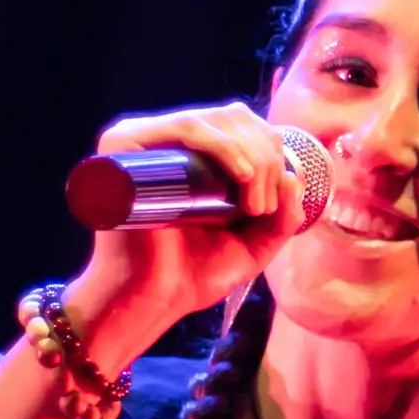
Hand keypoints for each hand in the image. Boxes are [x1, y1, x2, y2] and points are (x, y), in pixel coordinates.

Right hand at [67, 100, 313, 367]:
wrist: (152, 299)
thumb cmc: (194, 274)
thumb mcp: (254, 243)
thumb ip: (282, 217)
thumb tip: (293, 175)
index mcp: (193, 154)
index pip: (243, 125)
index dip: (273, 152)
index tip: (275, 205)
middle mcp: (168, 140)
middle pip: (234, 118)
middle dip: (266, 159)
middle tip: (263, 210)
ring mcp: (146, 140)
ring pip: (217, 121)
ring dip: (252, 158)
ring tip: (253, 207)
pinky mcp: (126, 145)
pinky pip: (186, 126)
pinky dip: (223, 145)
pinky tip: (243, 174)